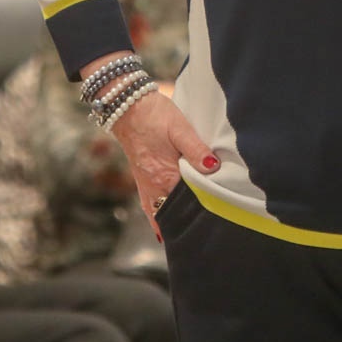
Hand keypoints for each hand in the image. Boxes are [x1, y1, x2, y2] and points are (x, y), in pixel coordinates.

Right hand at [110, 87, 215, 238]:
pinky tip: (164, 223)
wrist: (127, 107)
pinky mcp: (141, 179)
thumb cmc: (154, 116)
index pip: (186, 203)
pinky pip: (149, 206)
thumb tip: (213, 168)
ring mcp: (145, 184)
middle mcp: (153, 186)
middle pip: (171, 213)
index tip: (215, 219)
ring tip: (186, 234)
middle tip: (205, 232)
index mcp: (165, 176)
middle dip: (186, 223)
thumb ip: (196, 150)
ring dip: (171, 222)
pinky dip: (158, 215)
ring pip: (158, 213)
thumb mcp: (180, 129)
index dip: (202, 211)